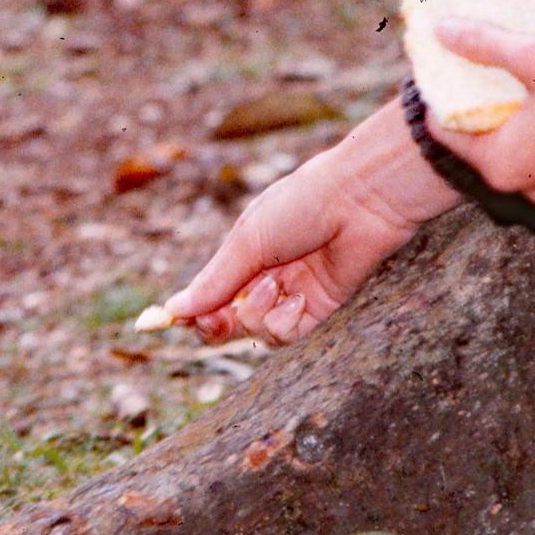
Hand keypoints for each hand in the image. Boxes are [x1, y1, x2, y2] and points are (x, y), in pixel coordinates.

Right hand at [163, 99, 461, 344]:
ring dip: (258, 316)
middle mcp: (266, 278)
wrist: (361, 199)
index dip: (193, 312)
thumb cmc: (301, 206)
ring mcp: (293, 295)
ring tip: (275, 287)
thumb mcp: (248, 243)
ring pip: (257, 332)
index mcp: (244, 257)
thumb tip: (173, 311)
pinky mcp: (321, 309)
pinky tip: (298, 299)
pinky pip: (289, 335)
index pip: (209, 296)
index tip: (174, 321)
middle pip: (228, 322)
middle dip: (218, 324)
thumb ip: (214, 282)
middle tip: (218, 318)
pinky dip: (286, 323)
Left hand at [425, 19, 534, 205]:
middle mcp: (531, 189)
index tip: (453, 76)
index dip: (447, 103)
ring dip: (532, 129)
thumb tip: (443, 30)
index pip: (449, 135)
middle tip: (493, 78)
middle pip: (491, 148)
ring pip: (534, 157)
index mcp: (502, 165)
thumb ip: (487, 44)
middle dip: (491, 114)